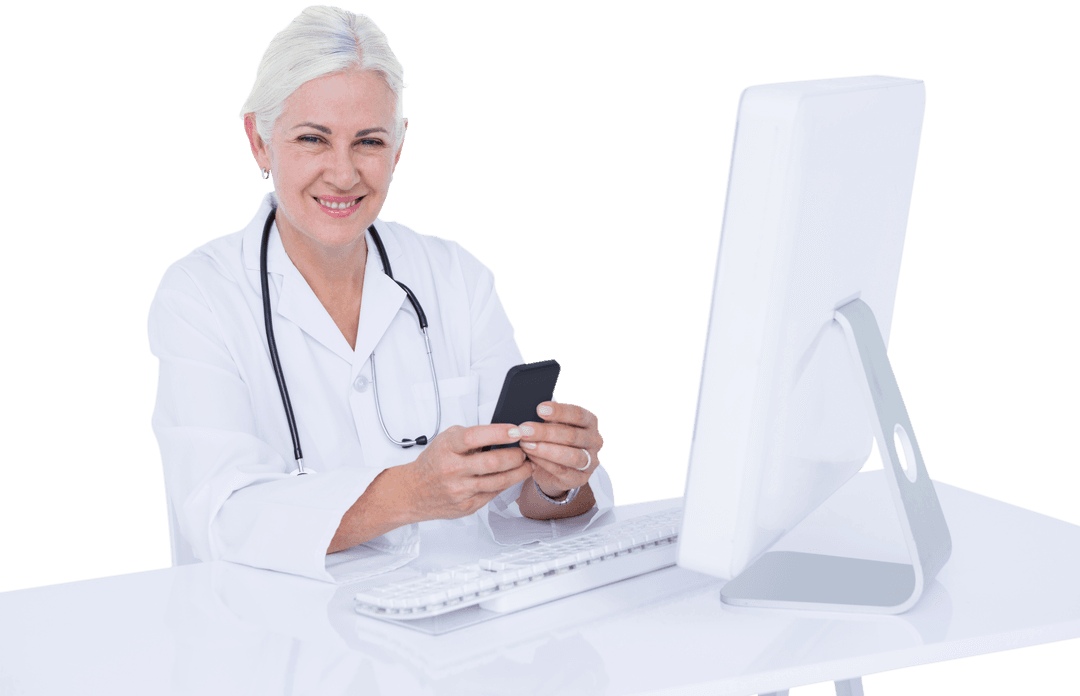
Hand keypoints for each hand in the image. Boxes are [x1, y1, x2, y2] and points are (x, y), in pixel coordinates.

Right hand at [402, 423, 532, 521]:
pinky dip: (507, 484)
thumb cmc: (433, 462)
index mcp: (446, 448)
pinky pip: (494, 494)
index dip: (498, 432)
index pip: (474, 437)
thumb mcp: (446, 440)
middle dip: (516, 455)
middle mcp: (452, 470)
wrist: (412, 492)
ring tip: (528, 463)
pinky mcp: (467, 506)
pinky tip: (513, 476)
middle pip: (493, 462)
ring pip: (499, 481)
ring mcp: (460, 490)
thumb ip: (470, 436)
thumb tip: (502, 433)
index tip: (516, 430)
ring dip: (519, 472)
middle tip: (526, 449)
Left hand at [519, 401, 602, 498]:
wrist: (555, 467)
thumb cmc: (554, 438)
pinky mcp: (581, 478)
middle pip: (572, 435)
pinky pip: (563, 471)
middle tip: (524, 430)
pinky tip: (531, 457)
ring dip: (546, 450)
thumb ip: (547, 420)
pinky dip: (545, 463)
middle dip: (545, 432)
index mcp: (590, 421)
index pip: (578, 414)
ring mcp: (591, 461)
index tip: (539, 409)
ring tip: (526, 445)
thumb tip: (530, 414)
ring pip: (572, 456)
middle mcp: (595, 440)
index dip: (559, 411)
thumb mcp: (553, 425)